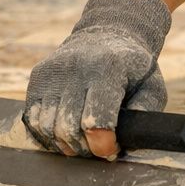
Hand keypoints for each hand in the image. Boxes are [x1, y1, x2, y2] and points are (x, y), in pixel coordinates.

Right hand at [22, 0, 170, 159]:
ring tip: (82, 142)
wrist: (108, 35)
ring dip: (64, 145)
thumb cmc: (133, 69)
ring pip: (47, 127)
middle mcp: (75, 68)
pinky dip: (46, 135)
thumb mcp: (152, 87)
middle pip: (68, 128)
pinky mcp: (37, 76)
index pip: (96, 121)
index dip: (102, 145)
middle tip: (97, 148)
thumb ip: (144, 113)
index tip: (110, 150)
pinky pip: (32, 118)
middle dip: (84, 149)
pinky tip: (64, 135)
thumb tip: (127, 141)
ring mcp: (52, 72)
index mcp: (108, 69)